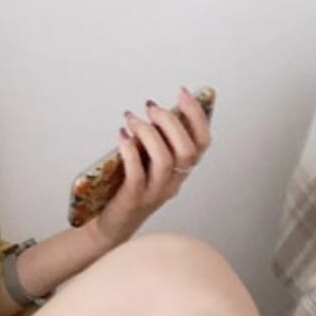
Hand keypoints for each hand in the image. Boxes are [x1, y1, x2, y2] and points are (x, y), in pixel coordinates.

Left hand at [92, 86, 212, 247]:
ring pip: (164, 160)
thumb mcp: (150, 162)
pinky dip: (130, 151)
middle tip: (151, 107)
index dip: (197, 115)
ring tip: (132, 119)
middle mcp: (173, 182)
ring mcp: (155, 192)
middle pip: (187, 150)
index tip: (183, 92)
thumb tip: (156, 109)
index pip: (202, 142)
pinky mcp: (134, 198)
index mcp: (181, 170)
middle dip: (170, 122)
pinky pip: (137, 173)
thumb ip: (157, 141)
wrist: (113, 223)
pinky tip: (121, 136)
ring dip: (148, 133)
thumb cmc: (130, 187)